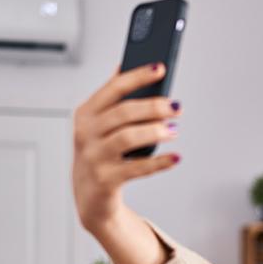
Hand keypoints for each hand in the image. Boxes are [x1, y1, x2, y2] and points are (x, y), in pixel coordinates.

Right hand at [71, 63, 181, 232]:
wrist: (90, 197)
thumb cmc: (100, 154)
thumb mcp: (100, 125)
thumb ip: (114, 99)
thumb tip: (132, 66)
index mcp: (86, 114)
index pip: (113, 88)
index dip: (138, 76)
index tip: (160, 68)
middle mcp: (86, 133)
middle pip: (123, 112)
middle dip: (153, 107)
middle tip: (176, 107)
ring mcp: (94, 157)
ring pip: (128, 137)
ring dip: (156, 132)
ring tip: (174, 130)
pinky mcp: (106, 180)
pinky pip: (137, 168)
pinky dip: (159, 162)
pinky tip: (176, 157)